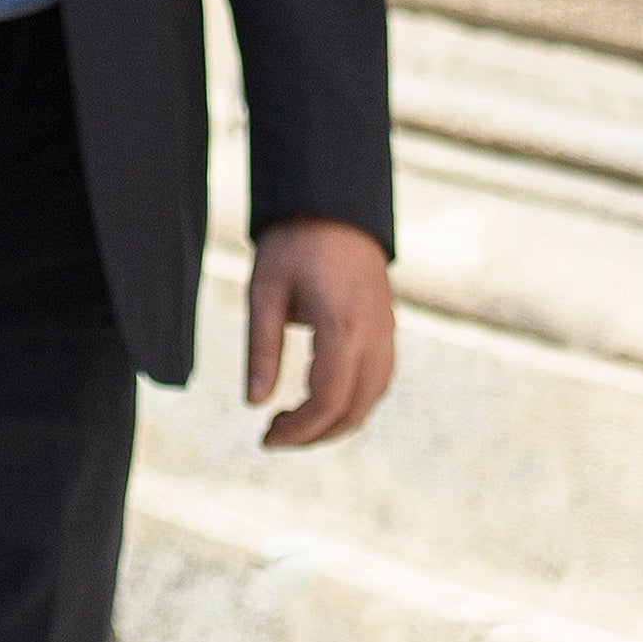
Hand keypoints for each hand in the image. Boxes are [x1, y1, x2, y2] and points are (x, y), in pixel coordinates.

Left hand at [244, 214, 395, 448]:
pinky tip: (322, 399)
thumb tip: (254, 403)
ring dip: (336, 422)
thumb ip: (261, 350)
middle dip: (315, 434)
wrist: (334, 204)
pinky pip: (380, 379)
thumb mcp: (265, 292)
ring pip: (371, 399)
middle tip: (275, 436)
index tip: (265, 436)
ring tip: (295, 422)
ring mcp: (386, 331)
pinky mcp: (388, 326)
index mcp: (342, 326)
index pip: (327, 400)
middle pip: (354, 410)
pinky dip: (354, 401)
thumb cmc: (294, 244)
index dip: (298, 430)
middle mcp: (373, 334)